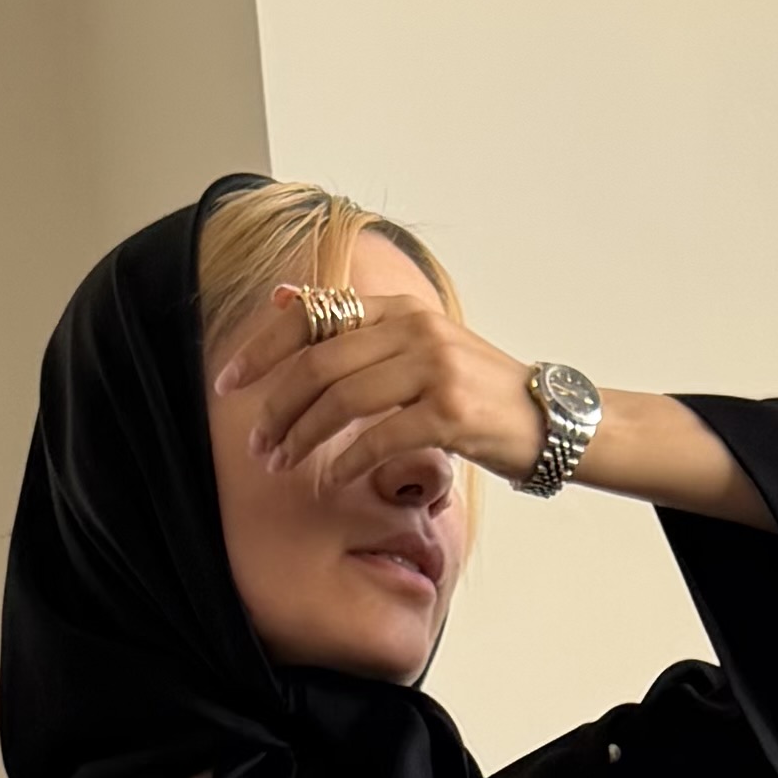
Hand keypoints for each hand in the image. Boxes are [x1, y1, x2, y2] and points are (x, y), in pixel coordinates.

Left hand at [214, 284, 546, 491]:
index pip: (313, 317)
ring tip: (282, 465)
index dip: (261, 348)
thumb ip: (354, 328)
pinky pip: (379, 437)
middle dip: (275, 407)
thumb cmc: (478, 394)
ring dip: (302, 437)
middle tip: (256, 443)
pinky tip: (330, 479)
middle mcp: (414, 330)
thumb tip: (284, 298)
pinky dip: (346, 461)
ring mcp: (434, 368)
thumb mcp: (416, 348)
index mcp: (400, 311)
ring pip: (342, 400)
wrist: (549, 421)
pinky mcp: (450, 412)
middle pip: (318, 364)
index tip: (228, 383)